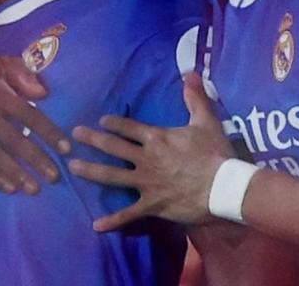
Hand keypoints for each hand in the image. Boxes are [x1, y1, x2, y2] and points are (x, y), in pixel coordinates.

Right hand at [0, 51, 68, 193]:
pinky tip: (9, 188)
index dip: (47, 132)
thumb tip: (43, 94)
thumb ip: (22, 74)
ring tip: (35, 188)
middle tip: (54, 176)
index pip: (25, 114)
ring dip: (15, 173)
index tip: (65, 148)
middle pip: (10, 138)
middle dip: (35, 159)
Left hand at [68, 74, 233, 230]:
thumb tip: (191, 73)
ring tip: (72, 168)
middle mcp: (145, 159)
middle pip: (113, 147)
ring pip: (112, 176)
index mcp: (156, 138)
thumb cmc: (216, 153)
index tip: (101, 121)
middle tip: (73, 135)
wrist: (226, 186)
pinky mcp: (152, 204)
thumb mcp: (206, 121)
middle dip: (92, 140)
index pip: (128, 127)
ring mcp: (146, 183)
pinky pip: (129, 214)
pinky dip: (112, 221)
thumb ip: (194, 97)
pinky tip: (95, 226)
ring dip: (91, 172)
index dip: (113, 123)